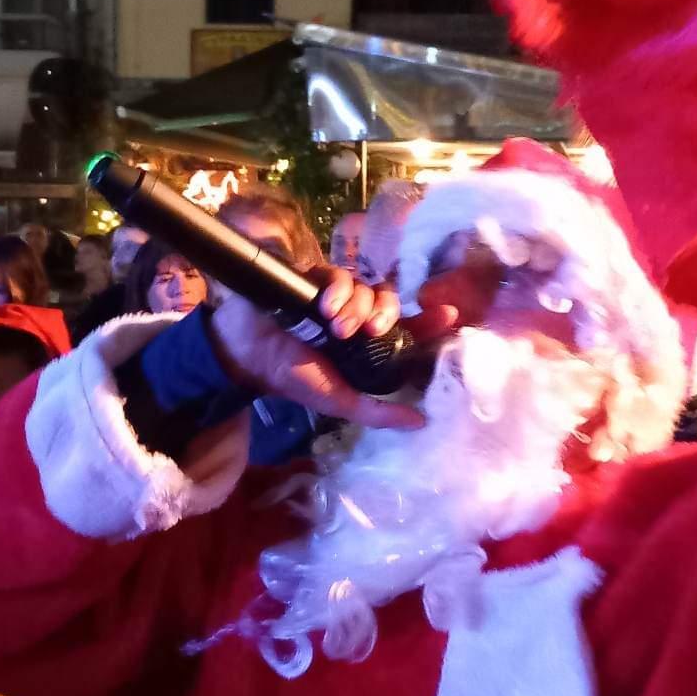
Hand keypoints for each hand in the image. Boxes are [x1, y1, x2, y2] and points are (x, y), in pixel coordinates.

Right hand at [210, 266, 423, 430]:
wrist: (248, 356)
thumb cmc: (294, 377)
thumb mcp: (339, 401)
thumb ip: (377, 412)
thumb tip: (421, 422)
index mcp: (368, 344)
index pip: (407, 326)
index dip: (429, 320)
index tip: (448, 314)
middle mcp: (356, 315)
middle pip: (389, 300)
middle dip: (386, 311)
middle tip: (373, 329)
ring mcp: (336, 294)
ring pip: (365, 285)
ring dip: (357, 304)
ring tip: (337, 326)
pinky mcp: (314, 276)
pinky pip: (337, 272)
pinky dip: (337, 288)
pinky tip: (325, 308)